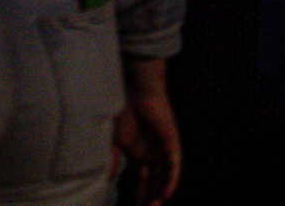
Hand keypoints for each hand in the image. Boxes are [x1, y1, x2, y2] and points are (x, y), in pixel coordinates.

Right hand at [114, 62, 180, 201]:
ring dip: (161, 193)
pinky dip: (171, 180)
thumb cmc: (124, 110)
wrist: (136, 90)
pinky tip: (166, 194)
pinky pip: (174, 165)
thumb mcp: (114, 139)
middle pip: (153, 181)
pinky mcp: (172, 142)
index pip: (140, 180)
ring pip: (164, 176)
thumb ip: (113, 159)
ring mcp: (163, 148)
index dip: (138, 194)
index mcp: (138, 152)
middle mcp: (152, 152)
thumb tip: (110, 179)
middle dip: (150, 198)